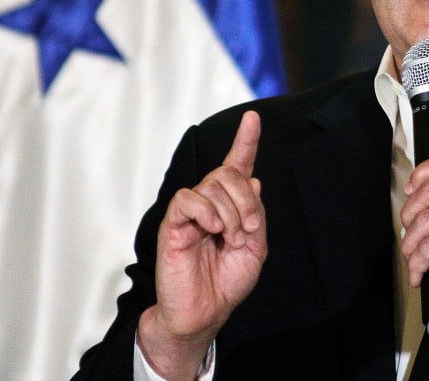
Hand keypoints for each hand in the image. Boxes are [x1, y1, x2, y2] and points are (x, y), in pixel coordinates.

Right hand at [138, 111, 267, 379]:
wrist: (205, 311)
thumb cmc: (226, 282)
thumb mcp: (255, 247)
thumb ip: (255, 213)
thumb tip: (254, 179)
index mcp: (231, 205)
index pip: (238, 165)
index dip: (246, 140)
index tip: (252, 117)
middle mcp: (210, 203)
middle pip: (229, 172)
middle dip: (247, 198)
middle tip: (248, 229)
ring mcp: (191, 212)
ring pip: (212, 184)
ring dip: (232, 211)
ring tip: (230, 238)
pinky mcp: (173, 223)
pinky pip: (188, 198)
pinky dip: (207, 211)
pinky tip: (213, 229)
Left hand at [400, 154, 428, 341]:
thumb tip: (416, 190)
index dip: (423, 173)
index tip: (411, 189)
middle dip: (409, 214)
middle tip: (411, 233)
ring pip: (423, 220)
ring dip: (411, 244)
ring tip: (416, 257)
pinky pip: (425, 247)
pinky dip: (416, 264)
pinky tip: (421, 272)